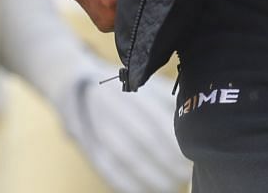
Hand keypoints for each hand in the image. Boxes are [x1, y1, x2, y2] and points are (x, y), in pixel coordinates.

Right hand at [47, 35, 189, 192]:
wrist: (74, 87)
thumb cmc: (122, 89)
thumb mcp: (143, 84)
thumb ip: (167, 98)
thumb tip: (193, 121)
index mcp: (130, 90)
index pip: (157, 118)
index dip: (176, 140)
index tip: (193, 154)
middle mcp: (112, 108)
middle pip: (144, 139)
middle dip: (169, 161)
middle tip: (187, 174)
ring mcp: (98, 128)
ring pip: (127, 158)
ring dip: (152, 176)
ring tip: (172, 185)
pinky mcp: (89, 147)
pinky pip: (108, 170)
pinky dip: (128, 184)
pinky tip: (146, 190)